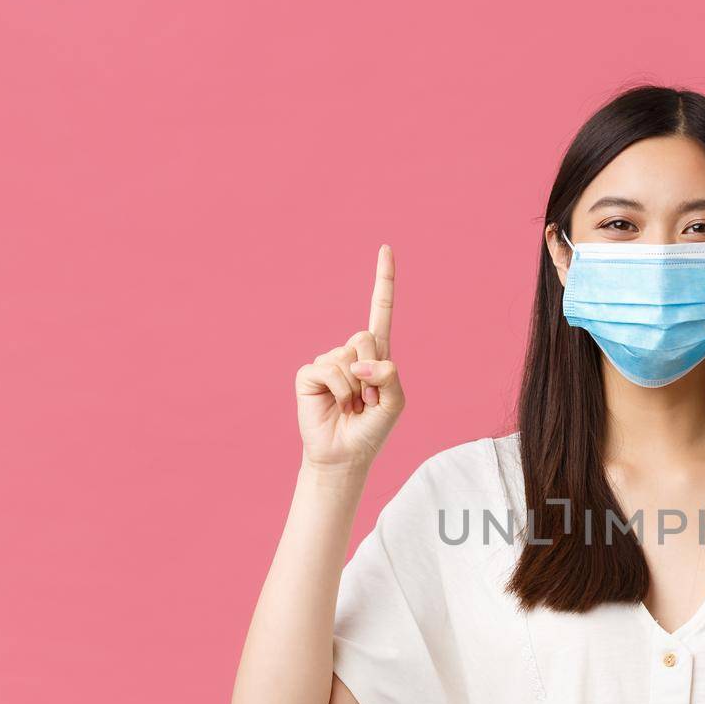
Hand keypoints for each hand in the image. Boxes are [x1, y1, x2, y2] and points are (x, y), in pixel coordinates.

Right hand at [295, 245, 405, 468]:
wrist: (345, 455)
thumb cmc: (372, 429)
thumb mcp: (395, 403)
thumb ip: (389, 377)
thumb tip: (361, 362)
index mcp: (375, 354)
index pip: (380, 311)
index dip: (383, 281)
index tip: (386, 248)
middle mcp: (350, 352)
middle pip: (365, 336)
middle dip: (373, 372)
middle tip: (368, 400)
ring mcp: (328, 361)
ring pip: (349, 356)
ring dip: (357, 389)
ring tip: (353, 407)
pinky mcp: (309, 373)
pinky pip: (330, 370)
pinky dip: (341, 392)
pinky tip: (337, 406)